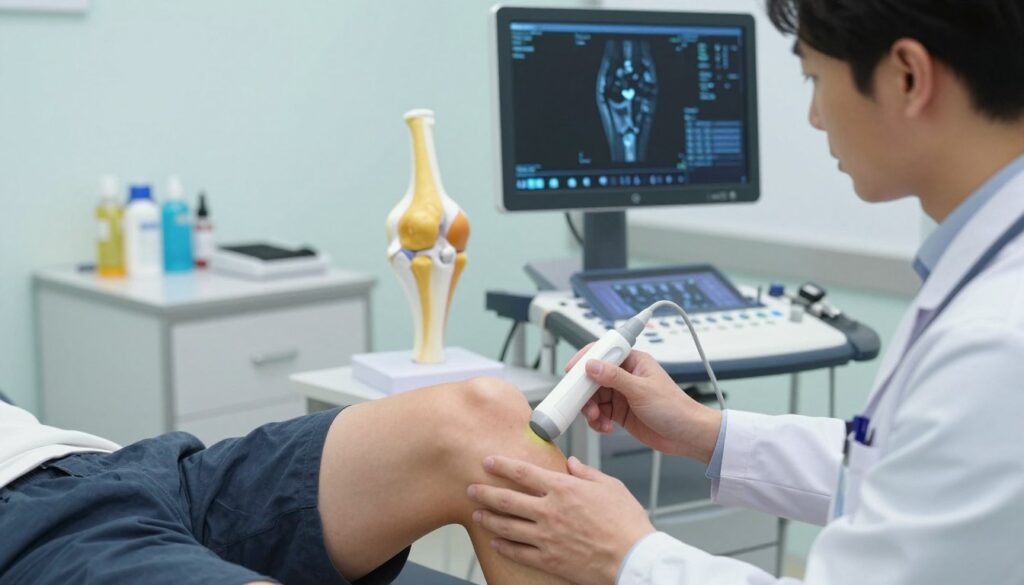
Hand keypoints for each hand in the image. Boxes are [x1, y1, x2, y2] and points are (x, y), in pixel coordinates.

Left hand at [468, 455, 654, 584]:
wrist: (632, 558)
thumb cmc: (626, 522)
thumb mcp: (610, 486)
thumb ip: (586, 473)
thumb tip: (572, 463)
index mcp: (563, 488)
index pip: (523, 472)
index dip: (501, 465)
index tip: (487, 461)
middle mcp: (549, 511)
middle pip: (506, 499)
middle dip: (485, 492)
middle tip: (472, 488)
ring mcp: (546, 536)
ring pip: (507, 526)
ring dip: (489, 518)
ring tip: (477, 513)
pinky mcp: (548, 559)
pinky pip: (517, 552)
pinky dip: (503, 546)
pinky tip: (495, 541)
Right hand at [565, 346, 720, 462]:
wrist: (687, 435)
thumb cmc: (675, 408)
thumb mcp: (641, 390)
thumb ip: (614, 377)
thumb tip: (591, 365)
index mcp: (633, 361)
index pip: (603, 352)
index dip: (585, 360)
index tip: (571, 372)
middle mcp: (625, 375)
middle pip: (593, 378)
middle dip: (585, 392)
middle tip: (585, 405)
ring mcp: (621, 394)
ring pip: (593, 397)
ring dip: (591, 410)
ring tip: (598, 420)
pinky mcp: (620, 412)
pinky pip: (599, 413)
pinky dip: (598, 421)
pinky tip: (606, 427)